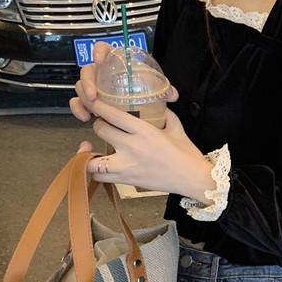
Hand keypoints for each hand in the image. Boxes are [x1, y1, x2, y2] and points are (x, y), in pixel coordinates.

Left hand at [70, 46, 212, 201]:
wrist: (191, 178)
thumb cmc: (185, 152)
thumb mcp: (175, 125)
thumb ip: (162, 112)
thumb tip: (155, 103)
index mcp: (143, 131)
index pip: (112, 115)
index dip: (97, 106)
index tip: (90, 100)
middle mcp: (131, 148)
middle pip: (100, 130)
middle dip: (98, 123)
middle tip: (102, 122)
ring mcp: (126, 167)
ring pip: (93, 161)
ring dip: (90, 152)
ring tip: (92, 146)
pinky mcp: (126, 182)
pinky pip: (101, 178)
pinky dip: (95, 171)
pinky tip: (99, 164)